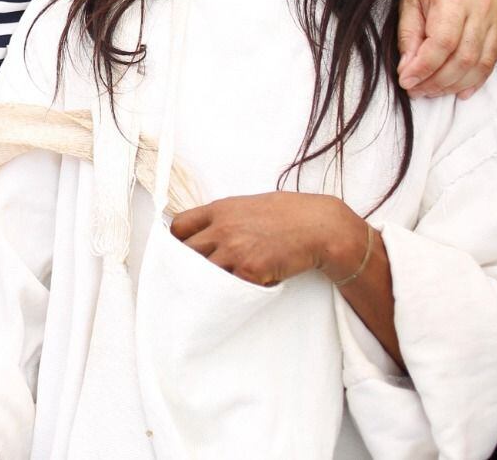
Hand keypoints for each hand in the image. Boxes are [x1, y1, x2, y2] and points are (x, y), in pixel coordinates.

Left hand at [170, 192, 366, 286]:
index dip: (177, 241)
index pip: (178, 226)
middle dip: (189, 264)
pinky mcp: (249, 271)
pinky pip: (230, 288)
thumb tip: (205, 234)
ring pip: (204, 274)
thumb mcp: (248, 206)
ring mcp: (234, 250)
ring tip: (222, 285)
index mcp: (220, 210)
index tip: (183, 252)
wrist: (320, 226)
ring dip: (210, 282)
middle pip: (185, 252)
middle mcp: (222, 229)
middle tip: (198, 275)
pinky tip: (250, 284)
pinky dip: (236, 290)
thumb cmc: (288, 214)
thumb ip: (224, 218)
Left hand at [396, 0, 496, 98]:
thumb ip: (409, 34)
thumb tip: (409, 69)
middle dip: (438, 81)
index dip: (425, 67)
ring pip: (481, 62)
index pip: (442, 43)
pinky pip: (494, 57)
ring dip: (456, 83)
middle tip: (417, 90)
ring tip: (433, 91)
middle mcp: (482, 8)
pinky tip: (461, 89)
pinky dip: (477, 77)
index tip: (407, 81)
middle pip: (463, 57)